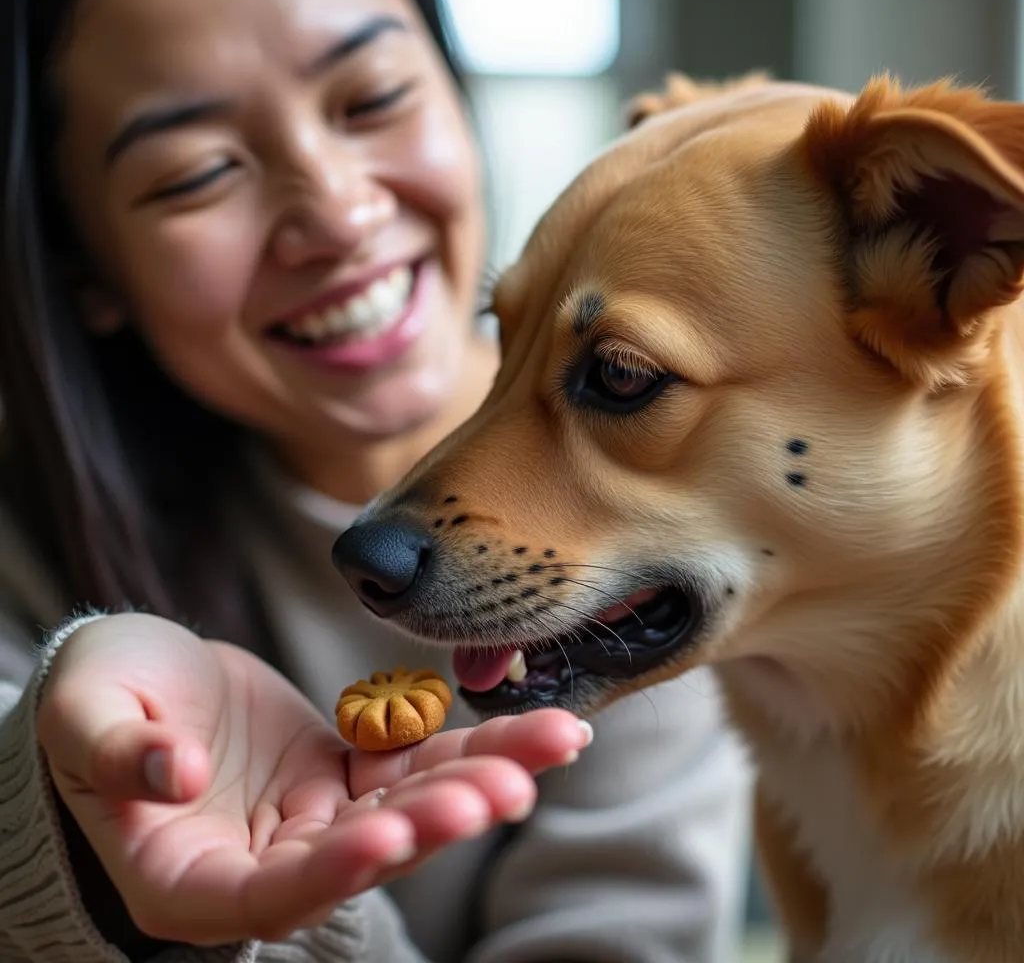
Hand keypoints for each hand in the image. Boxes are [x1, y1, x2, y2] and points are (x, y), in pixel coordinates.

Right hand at [36, 613, 589, 944]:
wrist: (139, 677)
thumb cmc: (95, 701)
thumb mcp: (83, 716)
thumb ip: (114, 753)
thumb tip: (168, 776)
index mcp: (190, 880)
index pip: (266, 896)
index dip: (329, 872)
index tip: (386, 832)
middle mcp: (266, 864)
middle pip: (361, 855)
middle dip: (434, 821)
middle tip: (504, 789)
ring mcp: (315, 819)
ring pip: (408, 806)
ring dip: (480, 778)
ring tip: (553, 744)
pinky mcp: (347, 772)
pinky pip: (416, 760)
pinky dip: (474, 745)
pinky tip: (540, 729)